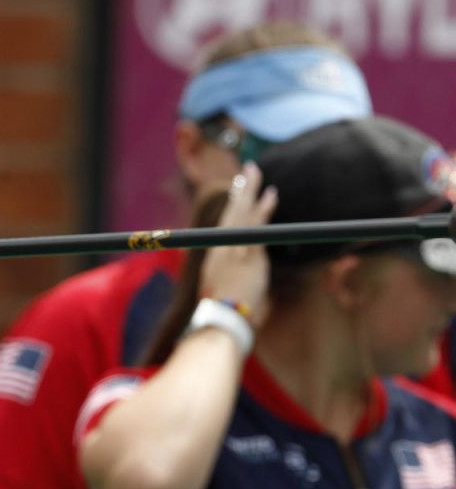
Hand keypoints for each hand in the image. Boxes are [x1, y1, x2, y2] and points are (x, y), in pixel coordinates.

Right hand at [198, 162, 276, 327]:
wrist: (222, 318)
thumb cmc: (222, 313)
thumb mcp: (222, 294)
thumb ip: (231, 284)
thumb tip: (237, 287)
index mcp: (216, 255)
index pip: (226, 224)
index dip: (234, 205)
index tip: (240, 190)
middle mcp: (223, 246)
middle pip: (234, 211)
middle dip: (243, 190)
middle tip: (250, 169)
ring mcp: (235, 247)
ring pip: (245, 212)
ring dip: (252, 191)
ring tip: (258, 172)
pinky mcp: (249, 252)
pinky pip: (257, 224)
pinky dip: (263, 208)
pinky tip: (272, 194)